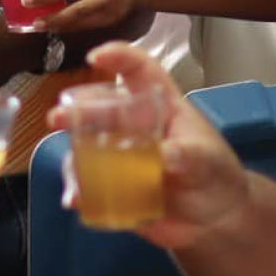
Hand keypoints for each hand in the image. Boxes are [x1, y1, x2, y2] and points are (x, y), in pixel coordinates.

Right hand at [50, 42, 250, 250]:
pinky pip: (90, 184)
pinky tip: (75, 200)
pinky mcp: (116, 185)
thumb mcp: (208, 160)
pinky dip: (79, 191)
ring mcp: (122, 155)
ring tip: (72, 172)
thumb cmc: (217, 174)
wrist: (217, 218)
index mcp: (161, 106)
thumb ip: (188, 155)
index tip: (96, 58)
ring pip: (89, 146)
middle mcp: (136, 126)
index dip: (119, 57)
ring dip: (74, 155)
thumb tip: (164, 157)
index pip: (141, 71)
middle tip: (58, 117)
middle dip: (76, 109)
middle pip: (101, 108)